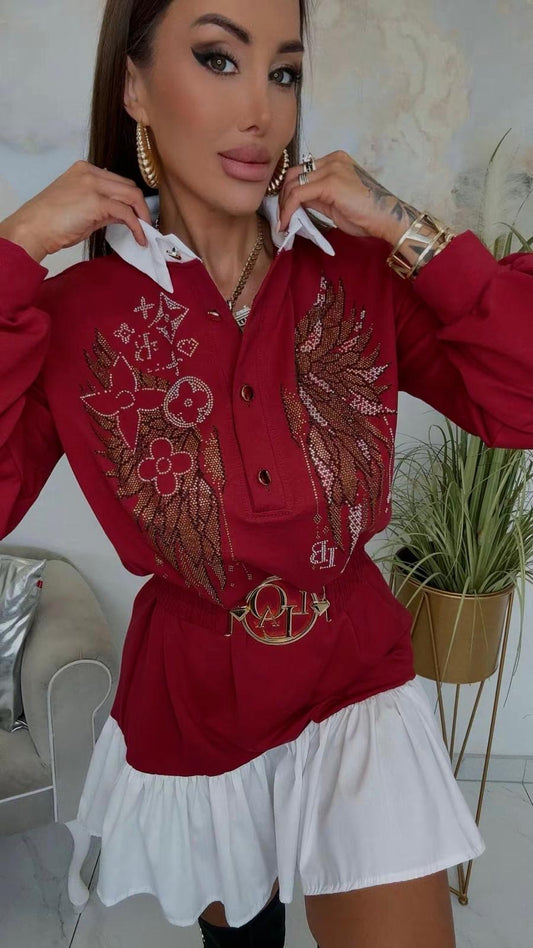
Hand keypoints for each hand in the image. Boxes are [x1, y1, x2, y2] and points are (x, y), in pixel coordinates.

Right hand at [0, 160, 152, 262]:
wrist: (33, 228)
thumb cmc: (51, 222)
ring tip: (145, 233)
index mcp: (85, 170)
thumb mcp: (81, 209)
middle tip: (146, 225)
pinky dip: (137, 227)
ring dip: (142, 215)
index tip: (138, 216)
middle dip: (141, 207)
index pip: (118, 181)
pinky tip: (139, 239)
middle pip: (129, 186)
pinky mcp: (96, 202)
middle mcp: (90, 173)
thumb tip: (124, 217)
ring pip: (132, 195)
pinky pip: (126, 213)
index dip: (131, 200)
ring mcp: (93, 185)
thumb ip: (104, 208)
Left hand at [276, 149, 418, 243]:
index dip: (289, 191)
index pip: (302, 171)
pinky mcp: (329, 182)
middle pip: (294, 174)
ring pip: (293, 184)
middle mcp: (332, 160)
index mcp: (335, 161)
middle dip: (283, 197)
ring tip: (282, 224)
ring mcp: (331, 169)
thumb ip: (316, 197)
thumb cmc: (366, 215)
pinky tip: (286, 223)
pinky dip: (288, 210)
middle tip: (280, 217)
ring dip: (284, 205)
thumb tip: (297, 201)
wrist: (386, 218)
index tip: (284, 210)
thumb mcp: (335, 203)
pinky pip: (298, 195)